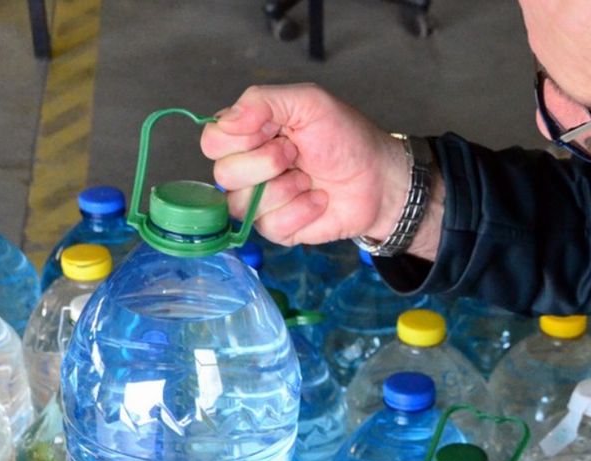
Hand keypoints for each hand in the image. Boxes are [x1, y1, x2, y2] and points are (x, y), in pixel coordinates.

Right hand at [202, 84, 441, 255]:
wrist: (378, 179)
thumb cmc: (346, 138)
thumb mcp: (308, 103)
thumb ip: (263, 101)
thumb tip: (225, 120)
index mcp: (248, 134)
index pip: (212, 140)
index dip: (239, 138)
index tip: (274, 130)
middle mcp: (248, 167)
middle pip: (224, 174)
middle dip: (267, 162)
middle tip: (297, 154)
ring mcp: (260, 200)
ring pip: (243, 204)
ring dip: (284, 189)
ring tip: (309, 178)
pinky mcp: (277, 228)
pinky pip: (270, 226)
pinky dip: (301, 211)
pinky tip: (318, 200)